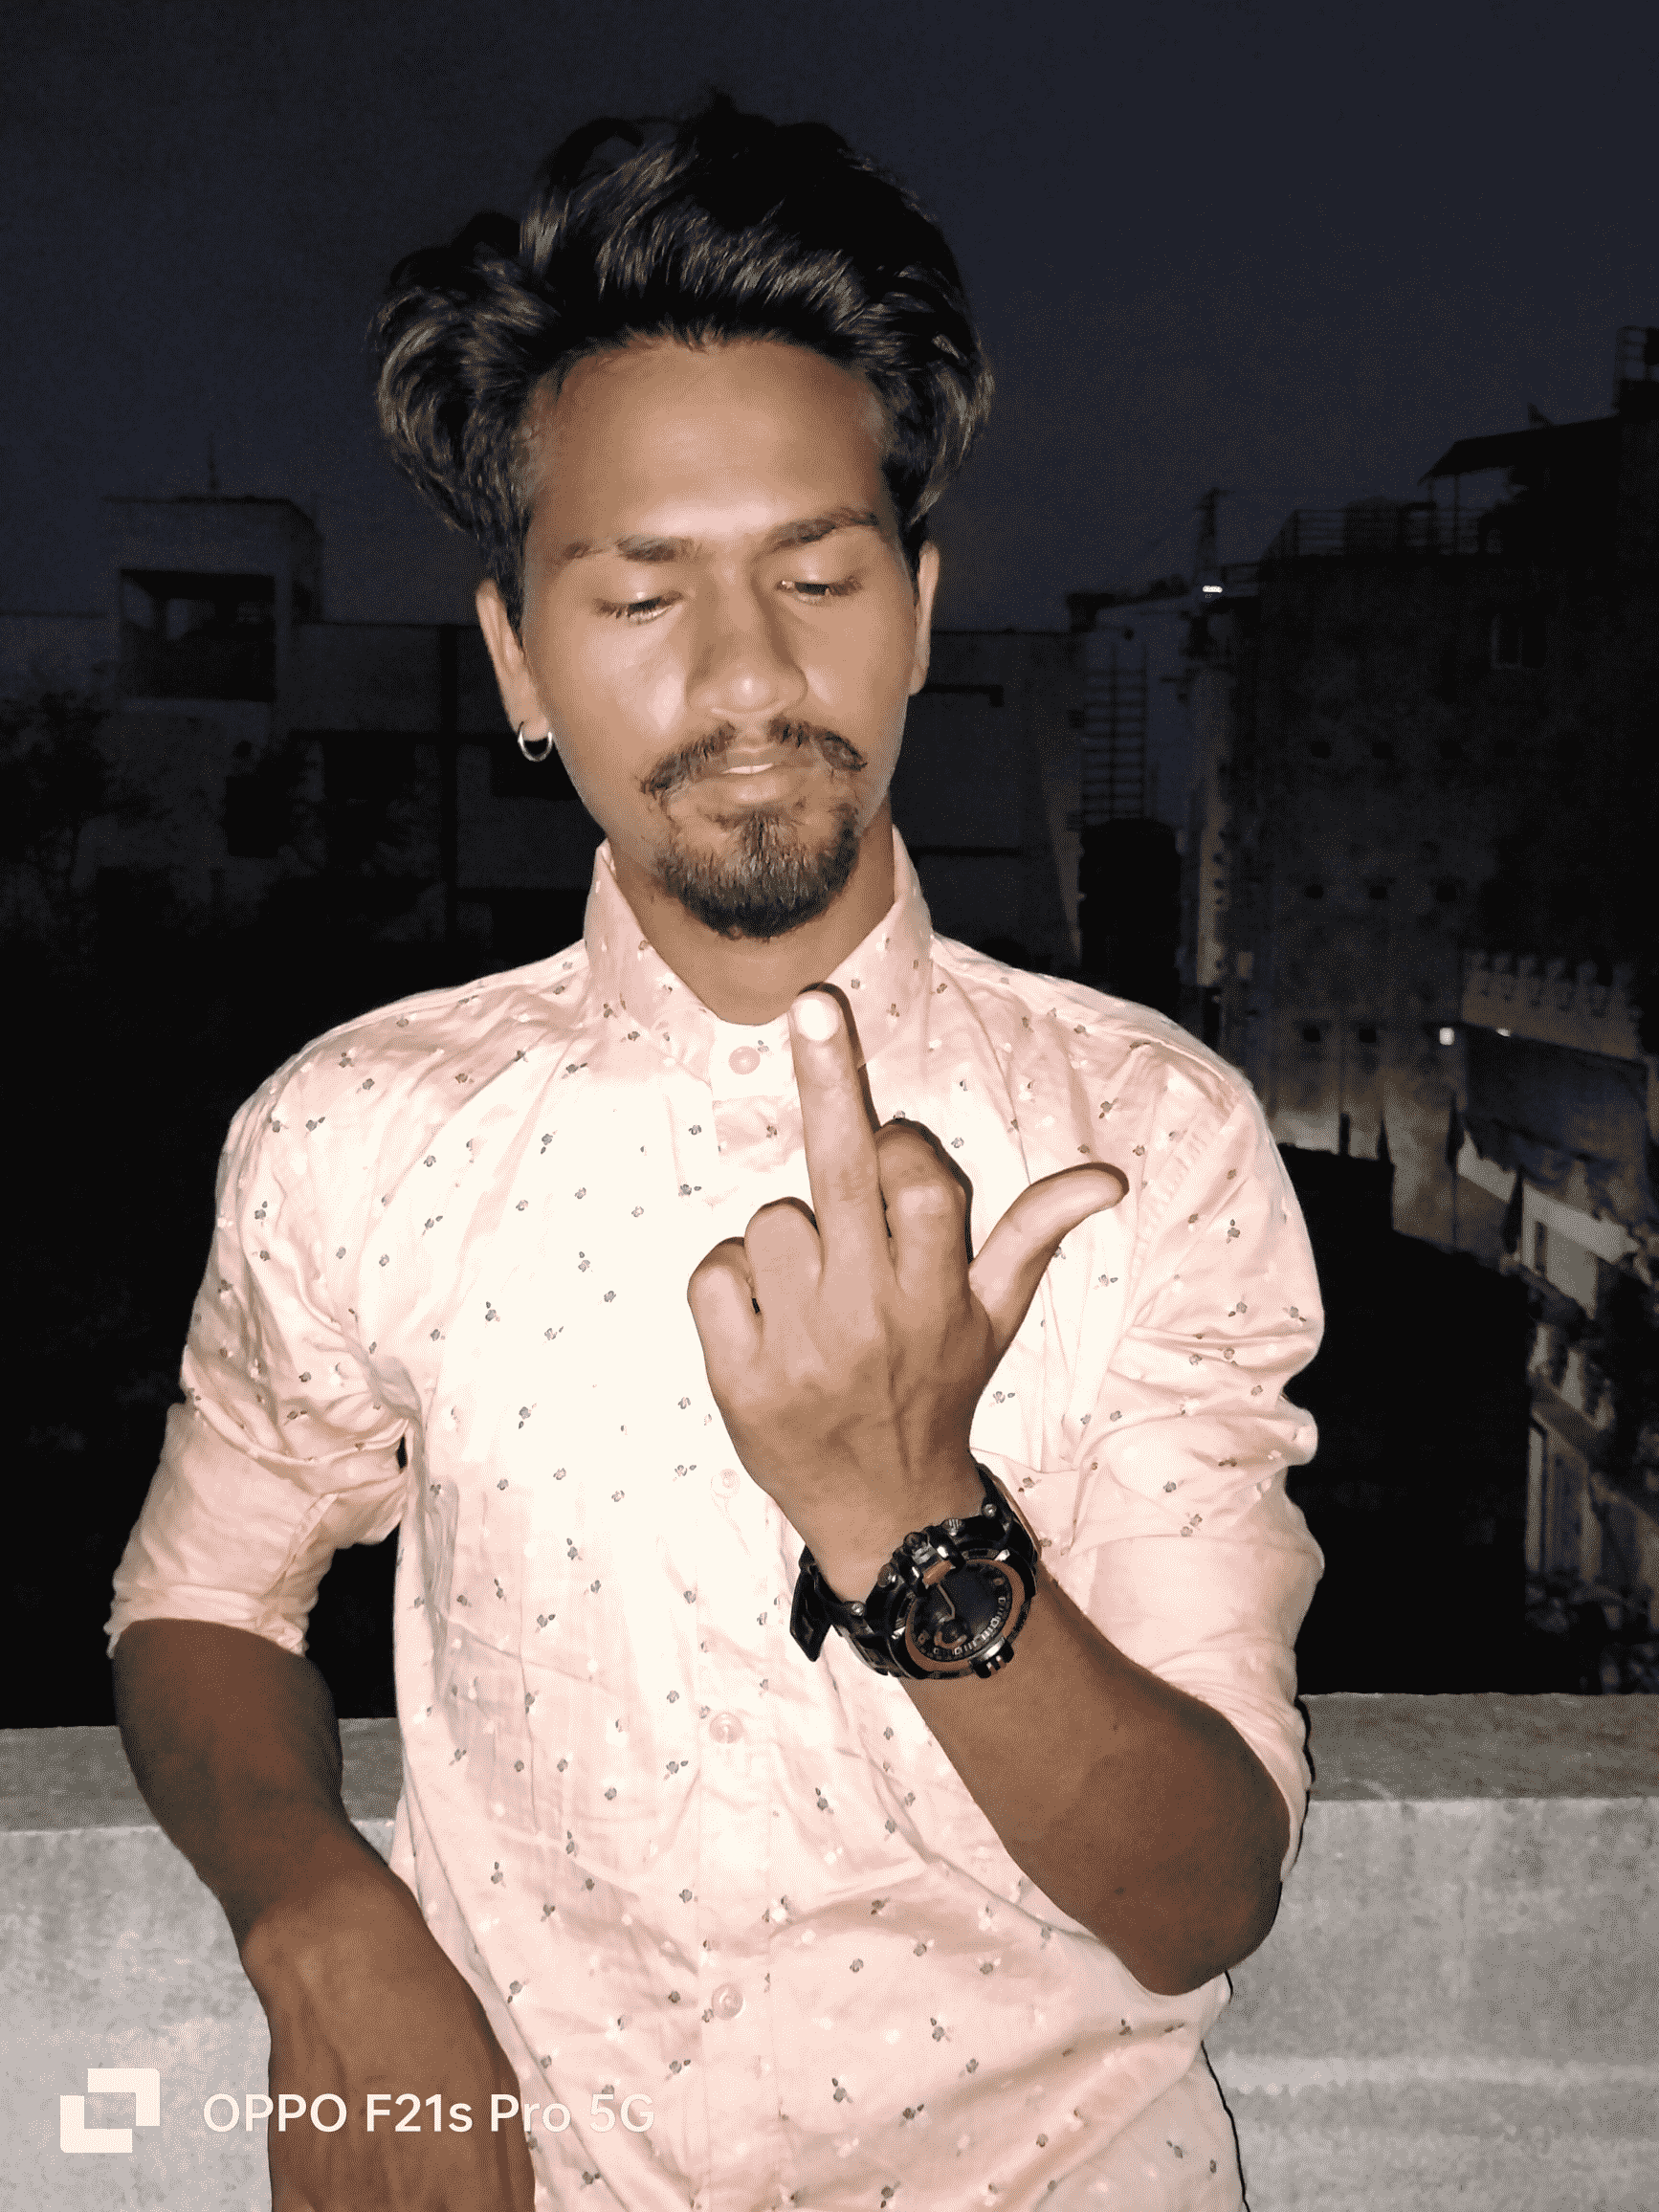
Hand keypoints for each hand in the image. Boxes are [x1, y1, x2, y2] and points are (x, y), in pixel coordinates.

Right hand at [241, 1840, 537, 2210]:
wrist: (343, 1963)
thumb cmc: (430, 2012)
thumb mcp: (498, 2081)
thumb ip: (507, 2167)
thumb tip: (508, 2211)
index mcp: (471, 2182)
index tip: (473, 2196)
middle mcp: (409, 2205)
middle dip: (438, 2204)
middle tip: (431, 2170)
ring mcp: (345, 2204)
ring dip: (386, 2207)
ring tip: (391, 2166)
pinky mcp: (292, 2193)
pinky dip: (333, 2210)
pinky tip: (347, 2181)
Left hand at [687, 987, 1125, 1595]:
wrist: (883, 1512)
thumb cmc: (938, 1388)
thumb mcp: (994, 1316)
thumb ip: (1035, 1234)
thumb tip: (1109, 1177)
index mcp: (938, 1295)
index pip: (918, 1178)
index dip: (897, 1146)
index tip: (887, 1144)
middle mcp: (874, 1317)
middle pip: (845, 1171)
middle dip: (830, 1077)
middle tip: (812, 999)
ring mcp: (803, 1349)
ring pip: (770, 1221)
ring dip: (782, 1239)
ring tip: (811, 1292)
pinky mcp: (738, 1380)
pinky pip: (715, 1273)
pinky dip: (730, 1283)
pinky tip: (765, 1320)